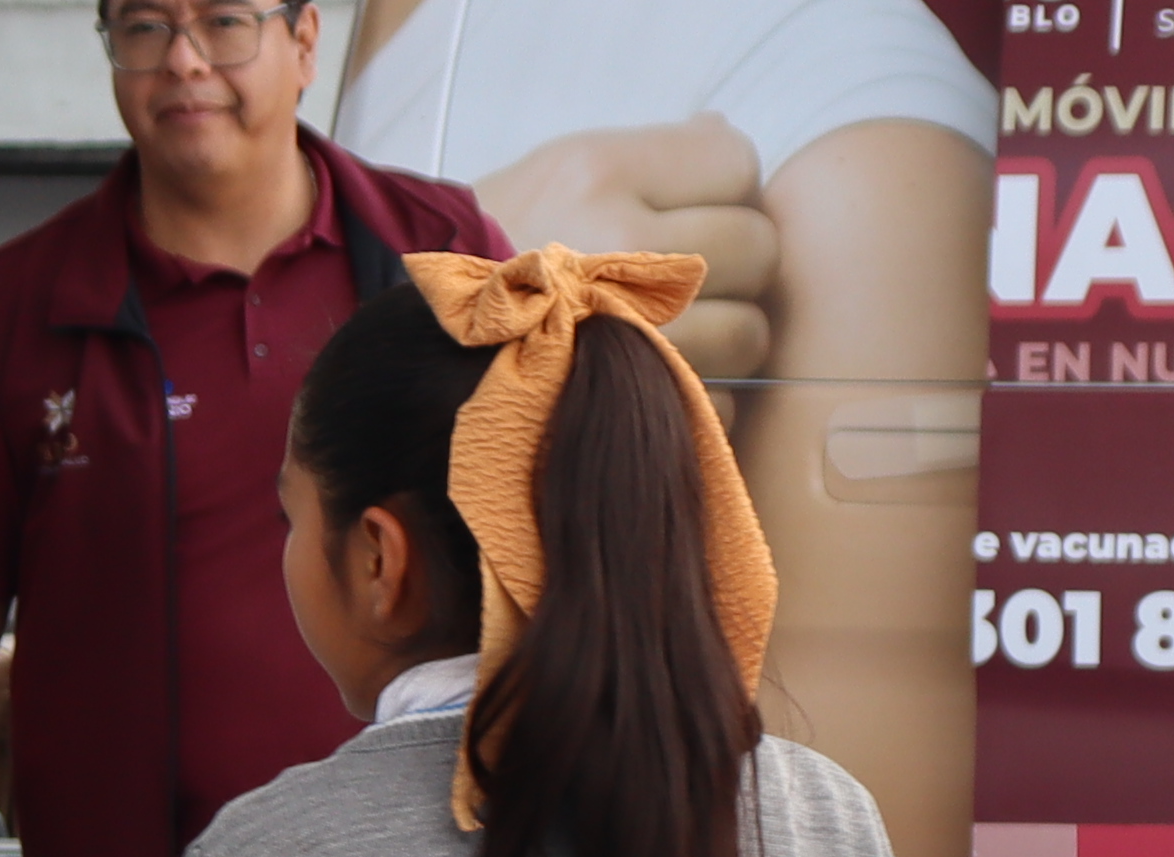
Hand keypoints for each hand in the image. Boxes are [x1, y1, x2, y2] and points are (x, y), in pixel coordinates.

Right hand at [478, 120, 784, 379]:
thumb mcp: (555, 173)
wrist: (415, 351)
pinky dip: (698, 401)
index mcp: (598, 172)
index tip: (695, 212)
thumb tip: (723, 134)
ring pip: (750, 332)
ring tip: (666, 333)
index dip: (728, 192)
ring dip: (724, 340)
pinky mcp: (632, 405)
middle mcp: (618, 242)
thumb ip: (649, 158)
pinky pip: (722, 402)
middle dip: (735, 268)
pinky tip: (648, 382)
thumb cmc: (492, 258)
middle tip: (687, 282)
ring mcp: (629, 330)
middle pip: (758, 248)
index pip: (736, 165)